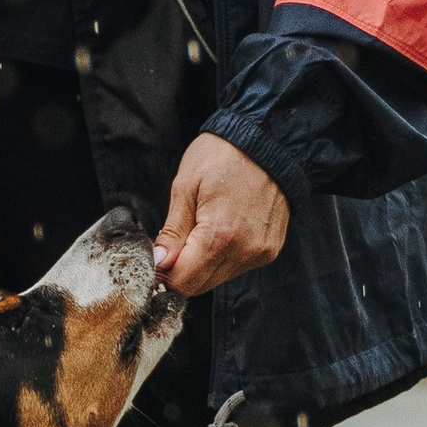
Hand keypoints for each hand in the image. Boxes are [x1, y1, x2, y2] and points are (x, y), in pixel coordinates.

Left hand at [153, 134, 288, 298]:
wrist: (270, 140)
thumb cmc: (224, 155)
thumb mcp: (185, 186)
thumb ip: (172, 232)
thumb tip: (158, 263)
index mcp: (220, 237)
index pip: (183, 282)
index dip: (163, 274)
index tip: (156, 258)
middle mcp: (245, 252)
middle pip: (200, 286)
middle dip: (181, 270)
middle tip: (174, 240)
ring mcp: (261, 253)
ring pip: (218, 278)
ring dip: (202, 263)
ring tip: (200, 226)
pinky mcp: (270, 250)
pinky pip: (237, 267)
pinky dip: (222, 256)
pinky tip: (220, 228)